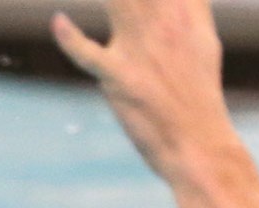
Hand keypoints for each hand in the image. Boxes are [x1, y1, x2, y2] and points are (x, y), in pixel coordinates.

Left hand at [51, 0, 236, 179]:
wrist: (197, 143)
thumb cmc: (194, 95)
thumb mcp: (200, 42)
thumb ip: (187, 9)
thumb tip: (181, 0)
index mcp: (187, 12)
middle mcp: (166, 23)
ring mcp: (142, 50)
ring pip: (115, 1)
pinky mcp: (120, 79)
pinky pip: (90, 54)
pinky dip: (71, 37)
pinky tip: (57, 20)